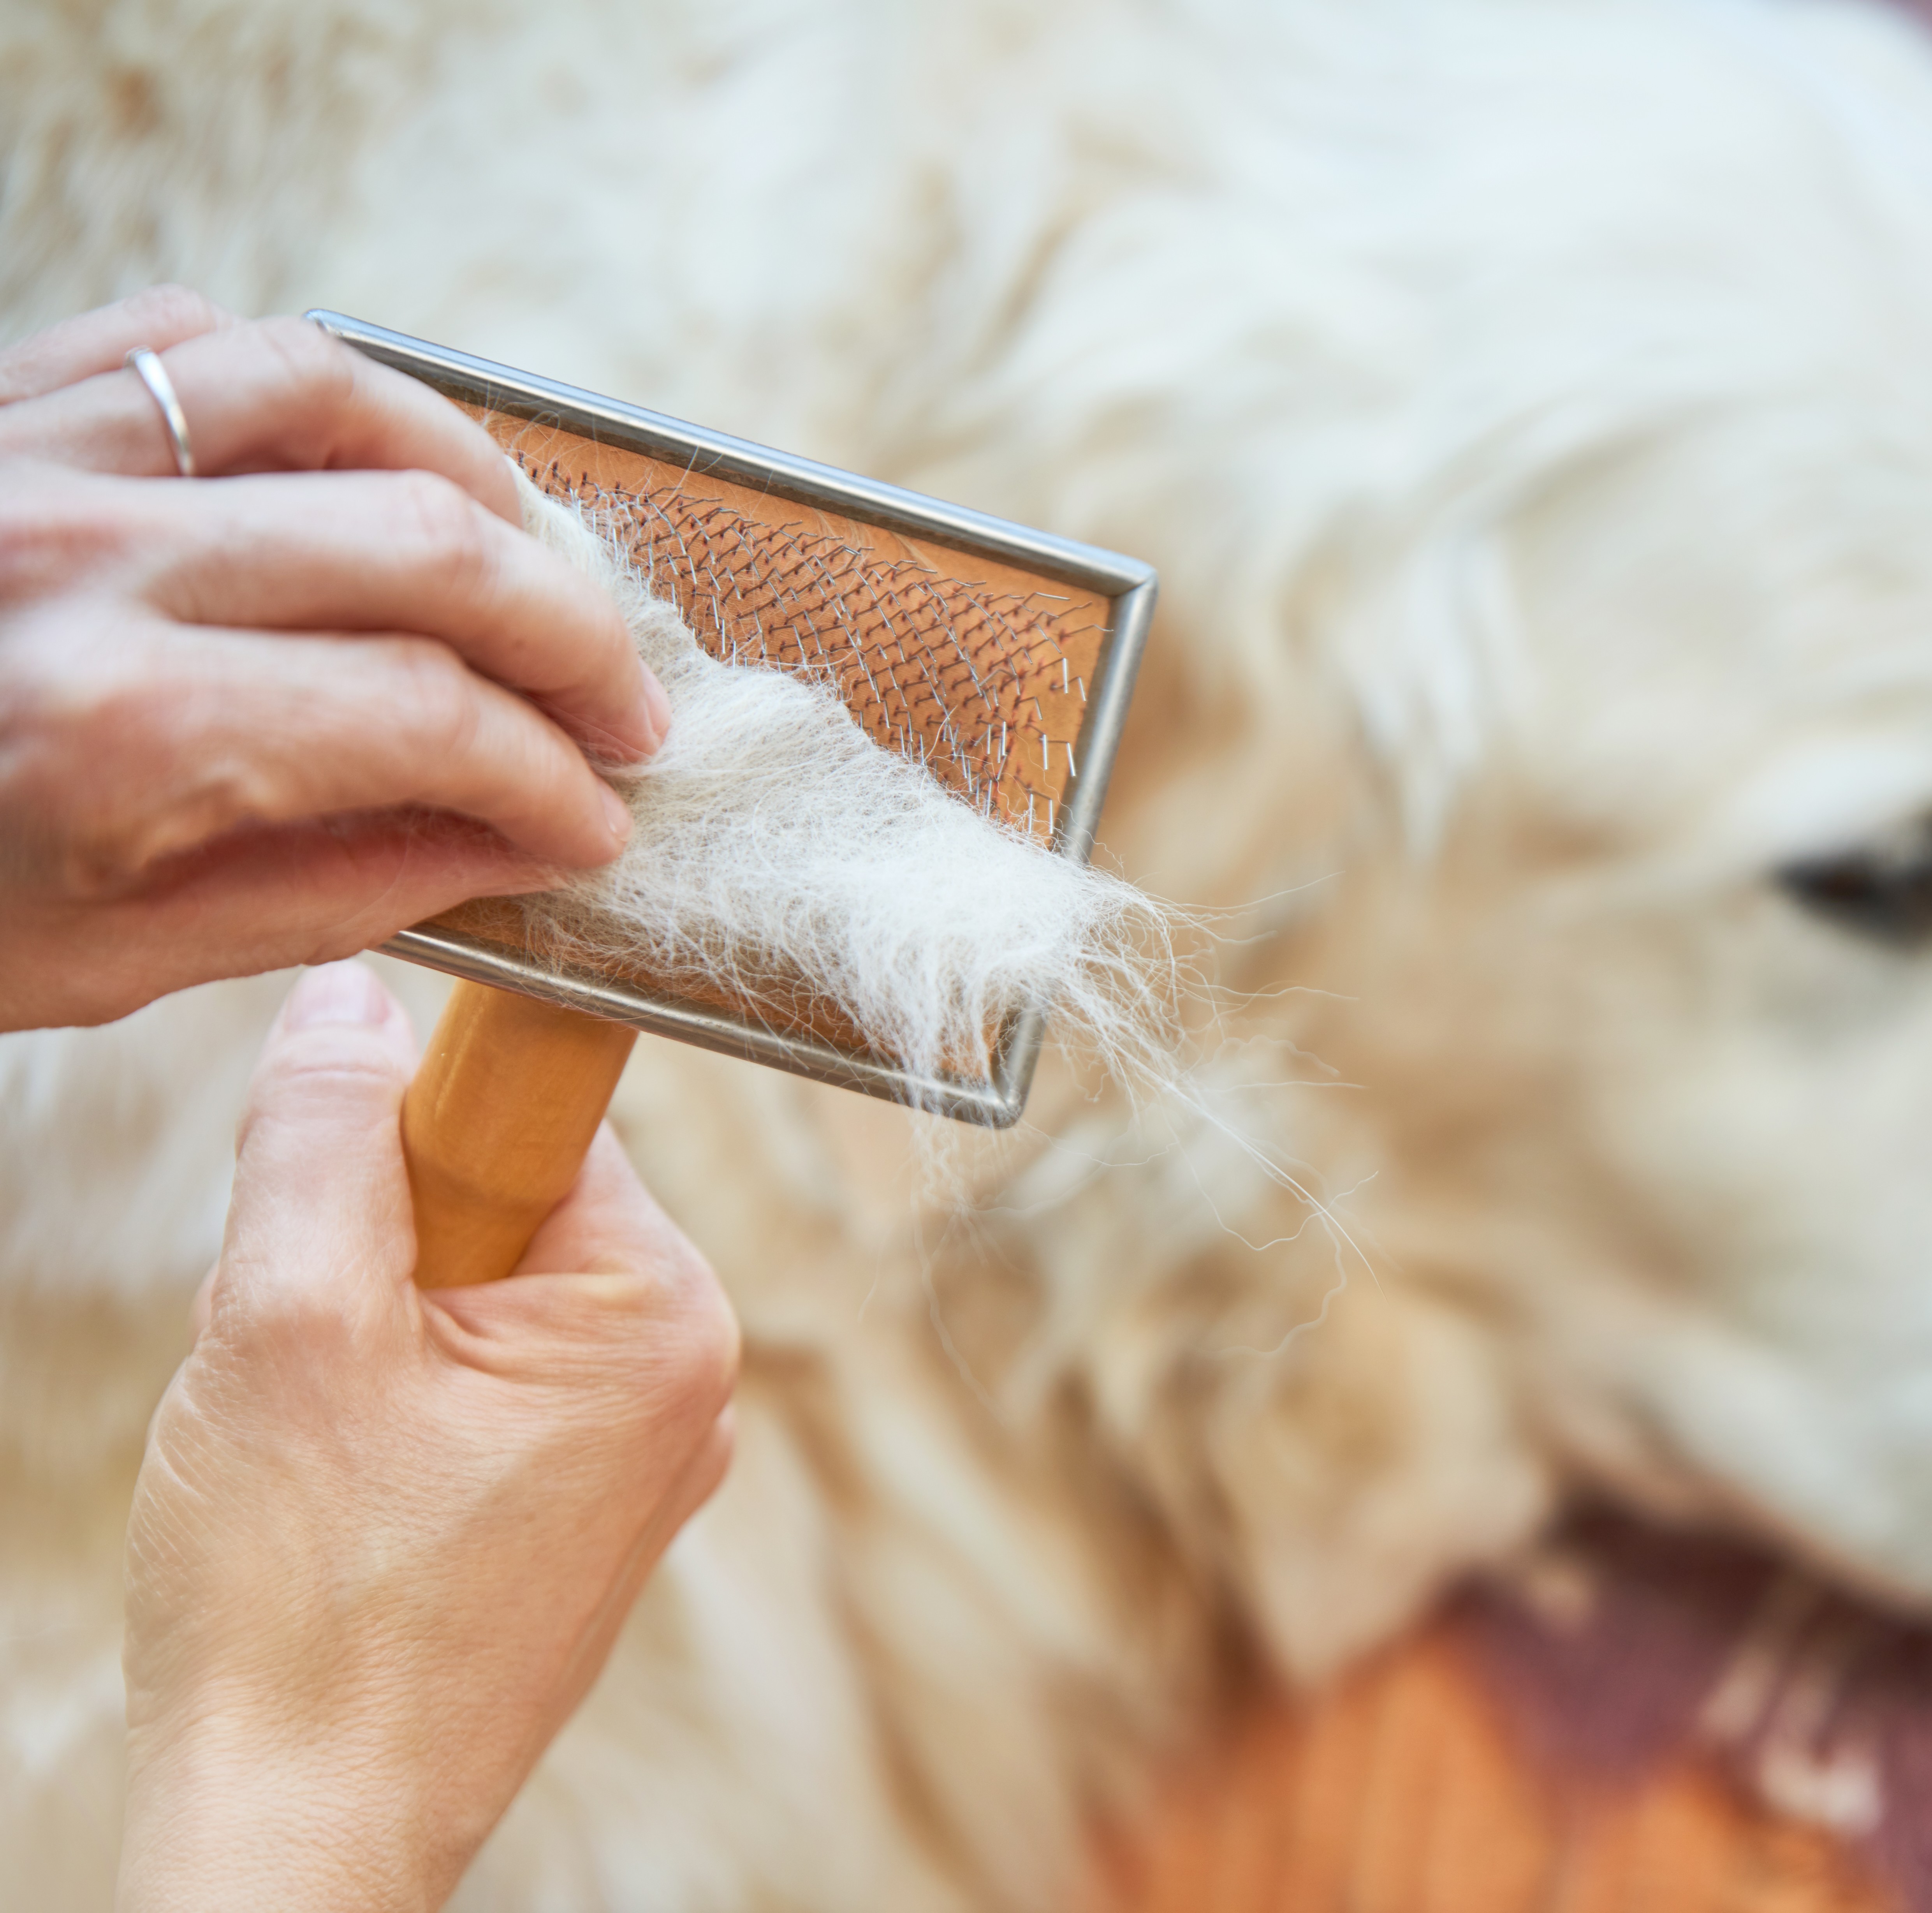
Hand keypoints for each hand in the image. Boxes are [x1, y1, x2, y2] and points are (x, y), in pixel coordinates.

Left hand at [0, 288, 671, 1029]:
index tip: (598, 827)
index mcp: (119, 728)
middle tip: (624, 714)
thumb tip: (508, 849)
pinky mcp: (7, 401)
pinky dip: (320, 389)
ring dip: (481, 482)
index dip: (552, 782)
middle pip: (429, 550)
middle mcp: (92, 563)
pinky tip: (374, 466)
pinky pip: (202, 341)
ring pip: (340, 397)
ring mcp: (43, 454)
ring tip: (535, 567)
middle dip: (571, 641)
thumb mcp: (103, 956)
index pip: (430, 724)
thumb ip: (326, 892)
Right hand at [118, 963, 737, 1912]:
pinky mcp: (582, 1517)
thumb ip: (323, 1137)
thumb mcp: (288, 1321)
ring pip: (476, 1307)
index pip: (537, 1119)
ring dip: (373, 1344)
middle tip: (312, 1373)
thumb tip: (351, 1002)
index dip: (406, 1142)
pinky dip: (393, 1418)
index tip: (336, 1215)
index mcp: (662, 1313)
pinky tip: (348, 1502)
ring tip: (326, 1454)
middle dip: (379, 1258)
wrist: (300, 1828)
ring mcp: (642, 1458)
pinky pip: (480, 1397)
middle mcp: (687, 1378)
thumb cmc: (302, 1606)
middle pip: (504, 1211)